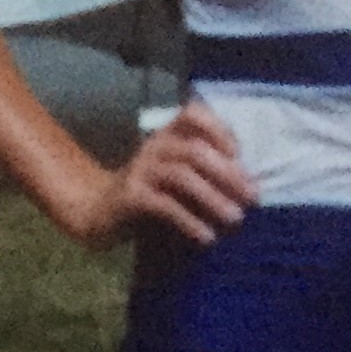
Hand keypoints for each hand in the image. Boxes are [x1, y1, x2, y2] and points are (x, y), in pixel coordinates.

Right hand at [68, 102, 256, 246]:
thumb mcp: (175, 172)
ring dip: (213, 198)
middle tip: (253, 198)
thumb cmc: (149, 190)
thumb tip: (248, 184)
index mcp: (167, 134)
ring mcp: (140, 169)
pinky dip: (190, 221)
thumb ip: (204, 169)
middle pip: (195, 150)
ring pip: (182, 176)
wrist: (98, 210)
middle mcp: (154, 145)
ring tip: (236, 219)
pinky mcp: (130, 196)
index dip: (219, 129)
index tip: (240, 156)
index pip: (193, 114)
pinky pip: (165, 205)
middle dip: (228, 174)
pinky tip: (207, 237)